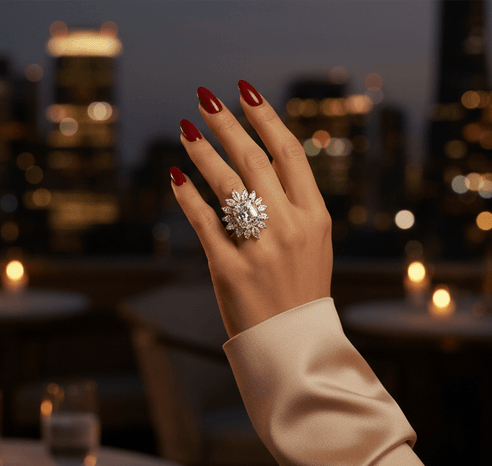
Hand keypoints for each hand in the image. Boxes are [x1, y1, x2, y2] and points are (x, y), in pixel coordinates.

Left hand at [170, 81, 332, 337]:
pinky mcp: (231, 271)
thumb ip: (296, 204)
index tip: (245, 92)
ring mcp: (261, 249)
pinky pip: (204, 223)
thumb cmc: (301, 291)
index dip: (265, 118)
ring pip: (227, 185)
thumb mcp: (315, 244)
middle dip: (227, 124)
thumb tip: (264, 160)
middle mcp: (290, 227)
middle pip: (254, 160)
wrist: (294, 346)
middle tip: (205, 100)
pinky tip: (176, 177)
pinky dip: (188, 197)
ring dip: (203, 152)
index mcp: (316, 217)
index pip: (289, 153)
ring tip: (186, 131)